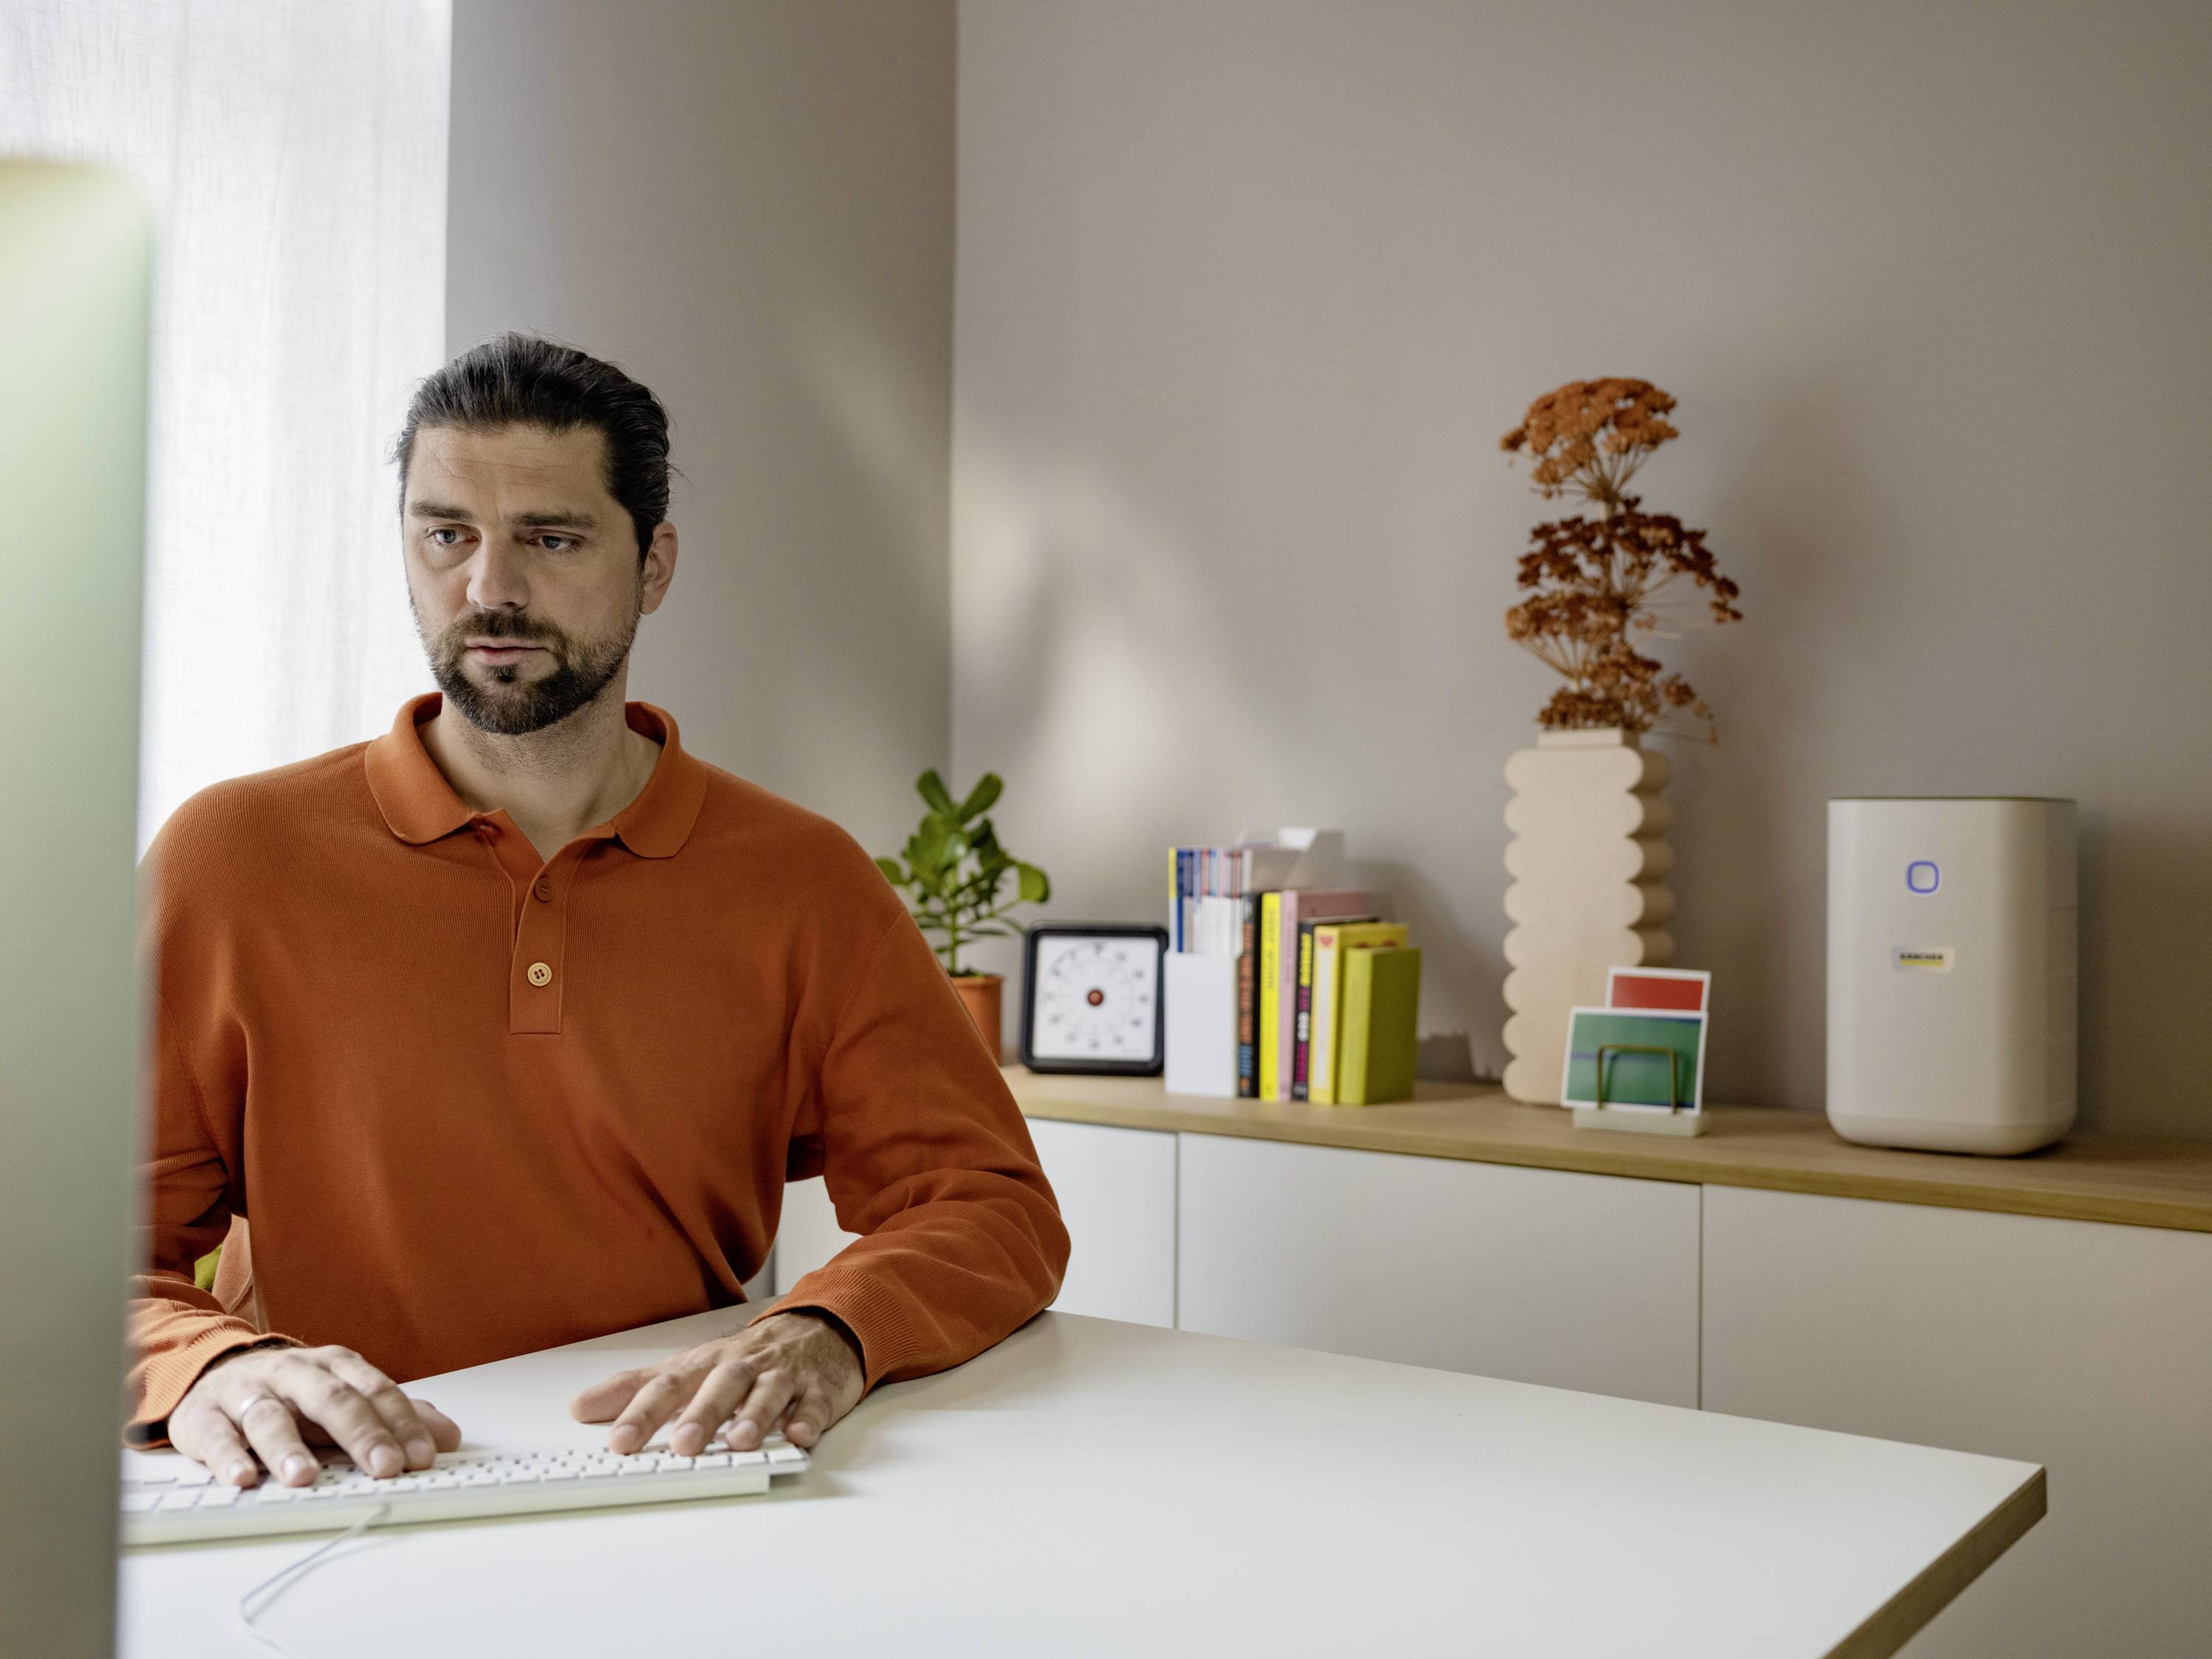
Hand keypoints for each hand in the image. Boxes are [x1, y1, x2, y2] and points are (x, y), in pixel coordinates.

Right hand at [169, 1343, 461, 1488]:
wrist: (213, 1373)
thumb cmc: (290, 1393)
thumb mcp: (345, 1397)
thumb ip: (395, 1416)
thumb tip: (448, 1437)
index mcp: (335, 1366)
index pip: (376, 1391)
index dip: (402, 1423)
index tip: (424, 1456)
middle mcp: (293, 1373)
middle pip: (331, 1399)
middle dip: (361, 1433)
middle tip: (385, 1466)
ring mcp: (247, 1392)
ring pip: (270, 1416)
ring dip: (288, 1447)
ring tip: (305, 1477)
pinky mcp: (203, 1416)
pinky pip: (215, 1436)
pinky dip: (227, 1457)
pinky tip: (241, 1479)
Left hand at [569, 1311, 864, 1456]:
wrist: (819, 1329)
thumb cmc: (747, 1357)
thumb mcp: (689, 1367)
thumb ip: (637, 1387)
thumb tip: (580, 1408)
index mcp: (707, 1363)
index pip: (670, 1385)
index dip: (644, 1412)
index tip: (619, 1442)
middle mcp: (743, 1366)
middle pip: (721, 1384)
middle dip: (703, 1414)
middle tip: (682, 1445)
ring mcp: (784, 1376)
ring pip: (769, 1391)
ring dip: (756, 1415)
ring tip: (740, 1443)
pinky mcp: (820, 1389)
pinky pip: (816, 1403)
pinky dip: (809, 1418)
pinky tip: (799, 1435)